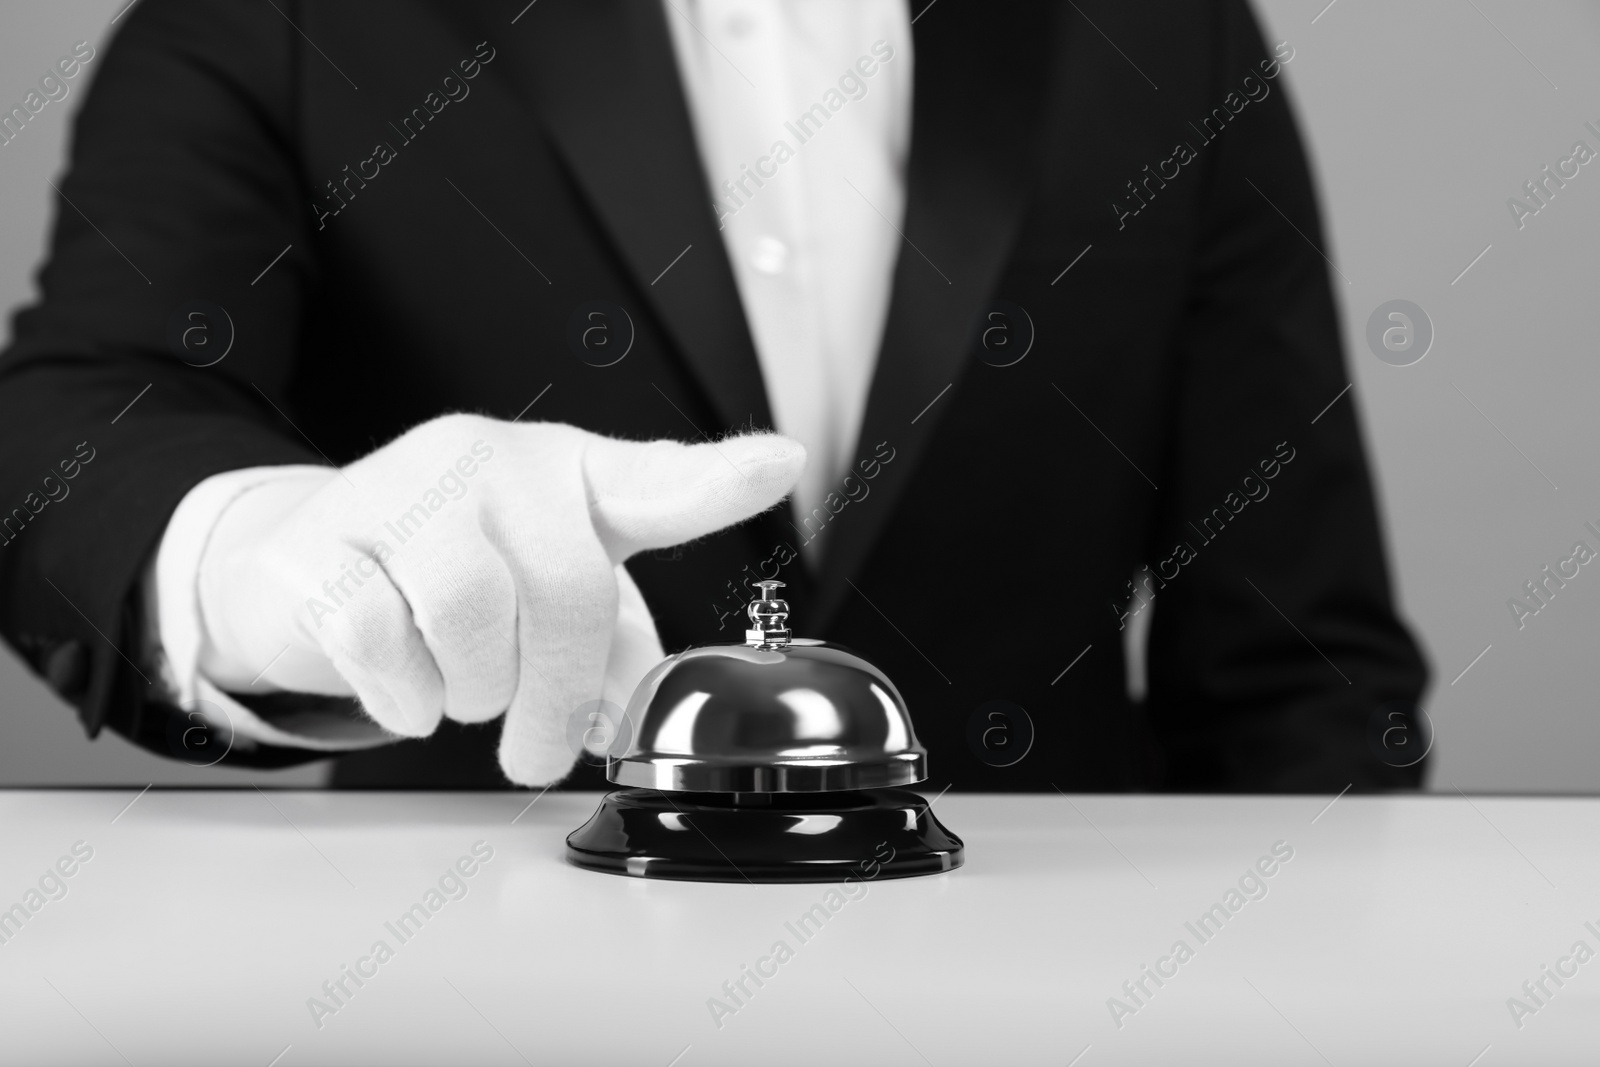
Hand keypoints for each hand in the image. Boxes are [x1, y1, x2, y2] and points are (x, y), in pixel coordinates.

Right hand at [194, 414, 803, 783]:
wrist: (307, 559)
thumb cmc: (456, 575)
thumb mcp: (547, 602)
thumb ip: (608, 652)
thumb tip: (627, 716)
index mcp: (571, 479)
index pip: (655, 481)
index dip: (718, 482)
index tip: (780, 466)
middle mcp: (495, 464)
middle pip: (566, 588)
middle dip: (558, 695)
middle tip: (537, 749)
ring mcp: (405, 488)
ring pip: (470, 611)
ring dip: (477, 689)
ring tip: (465, 691)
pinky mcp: (323, 539)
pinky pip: (378, 636)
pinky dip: (403, 695)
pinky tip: (406, 689)